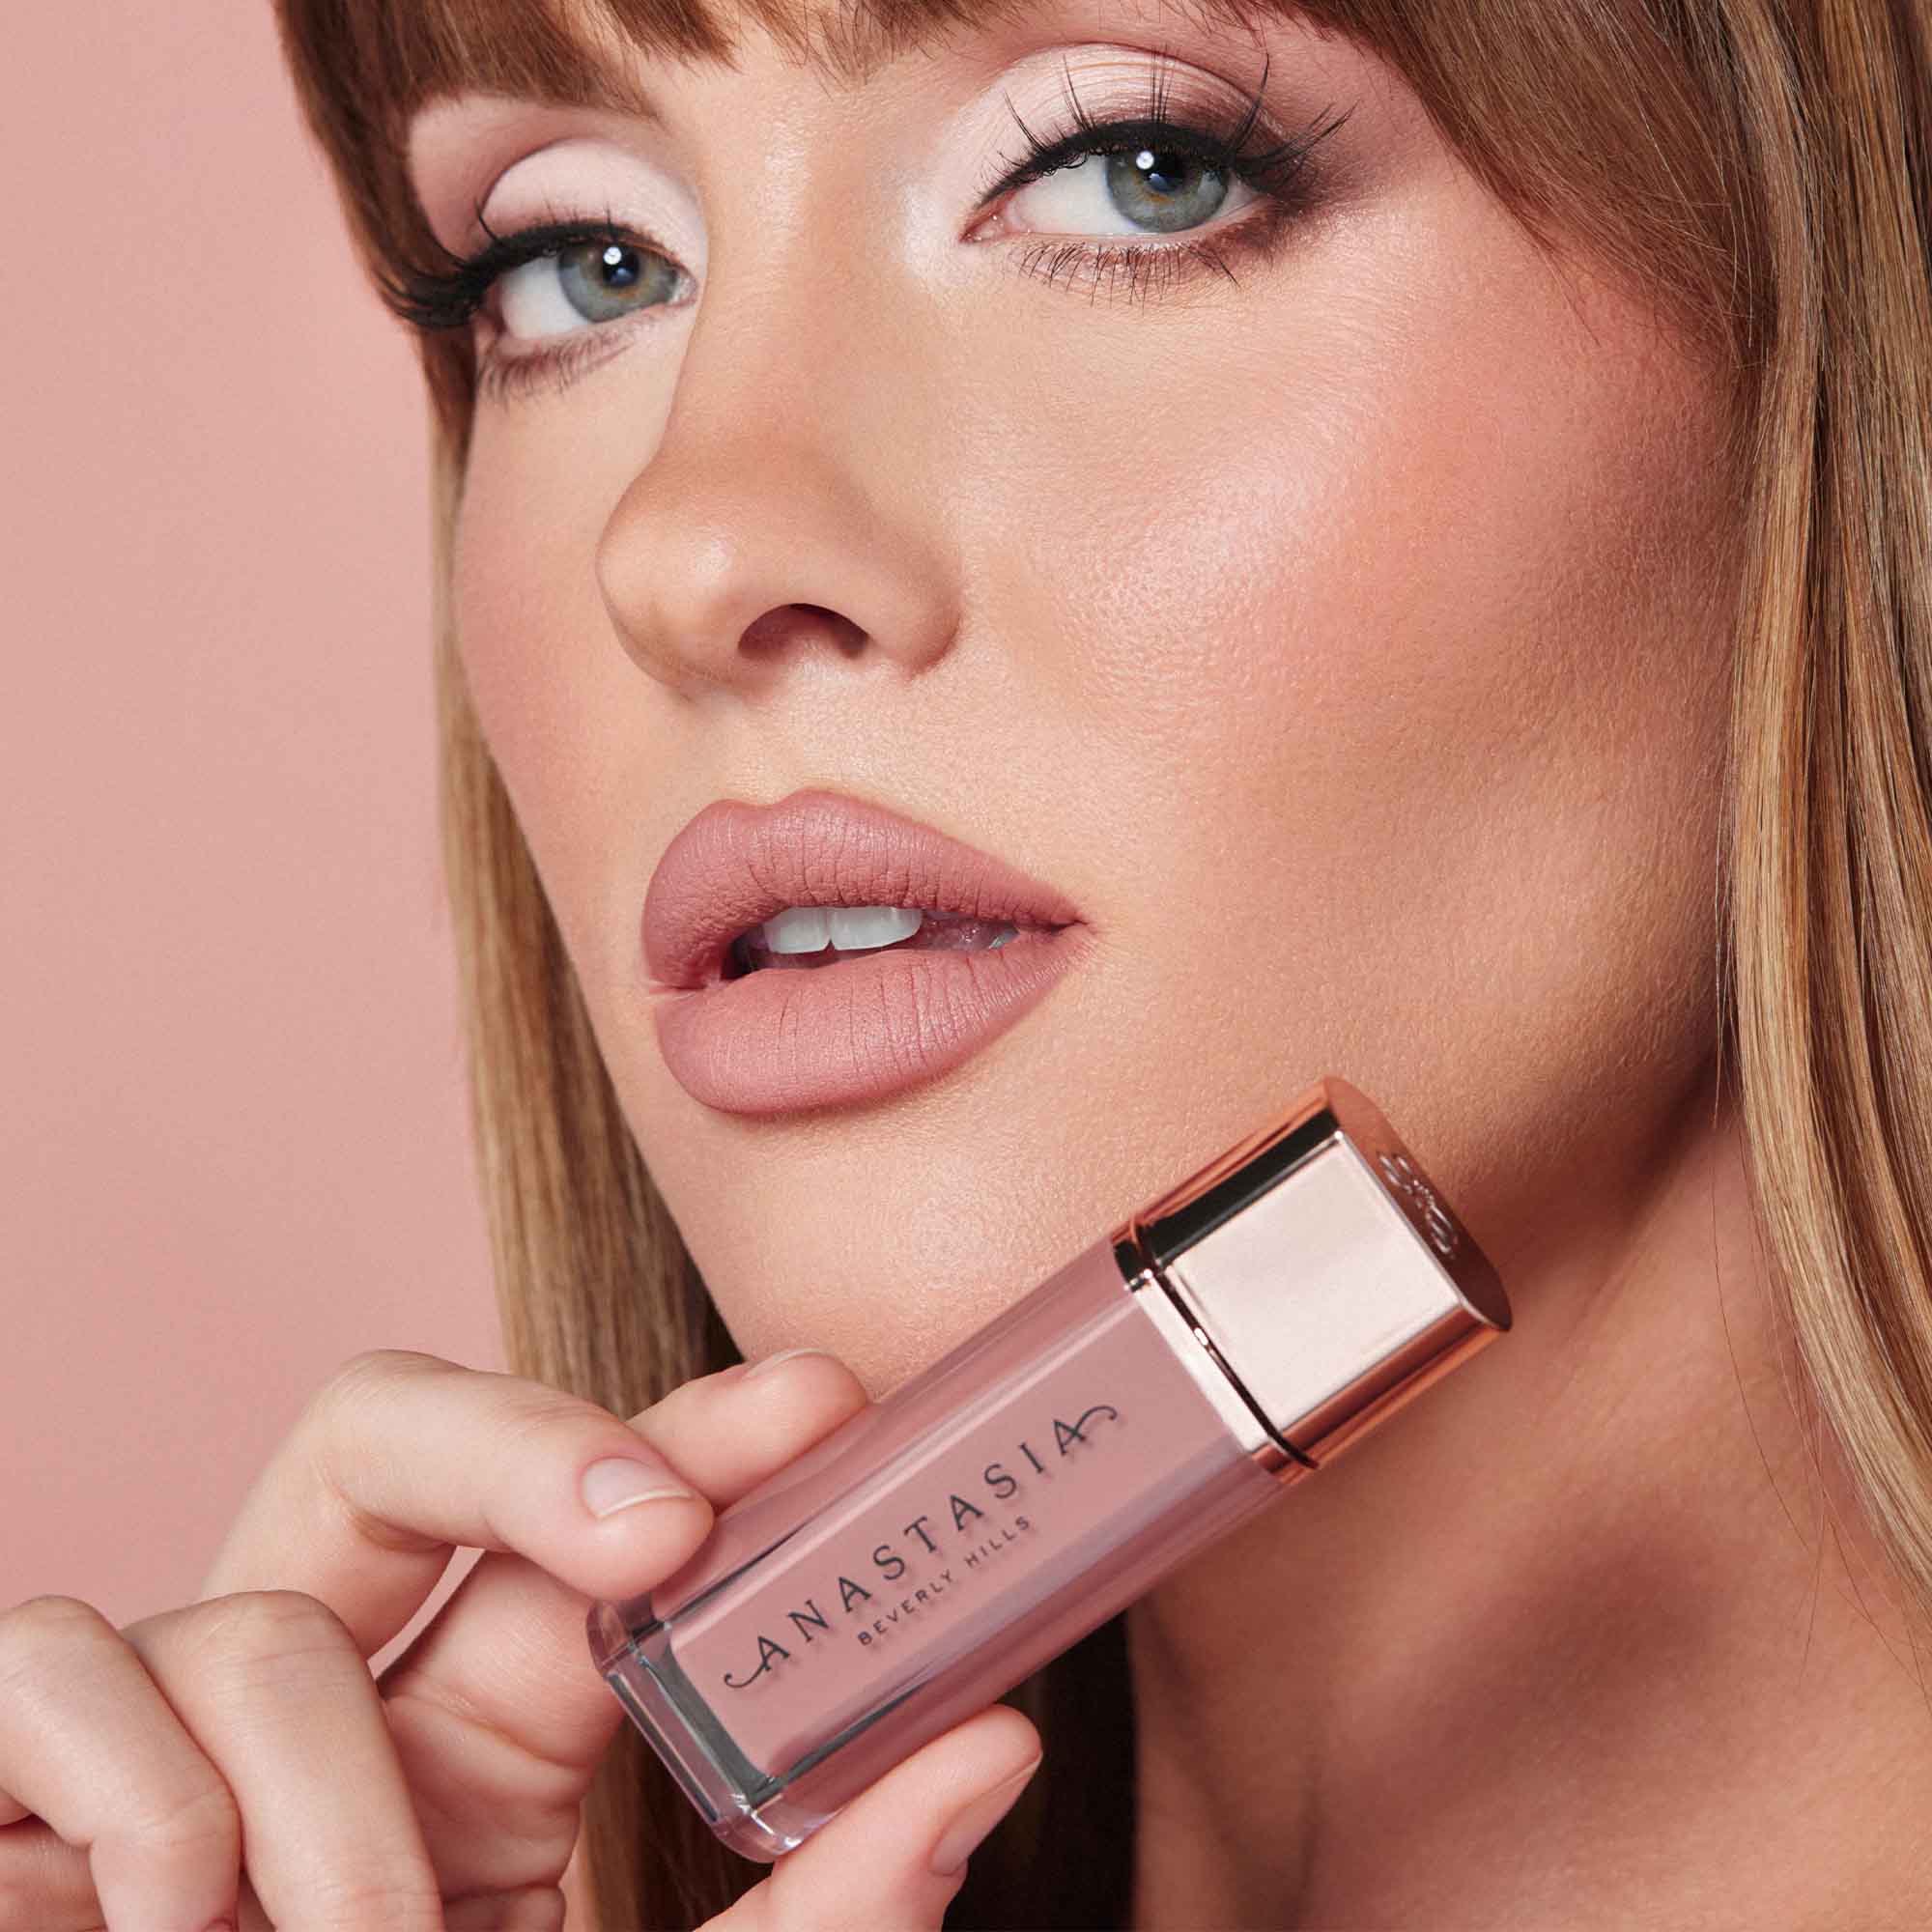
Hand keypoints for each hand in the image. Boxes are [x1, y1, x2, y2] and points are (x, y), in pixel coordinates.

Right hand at [0, 1348, 1041, 1929]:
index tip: (822, 1402)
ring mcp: (175, 1748)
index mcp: (485, 1748)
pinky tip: (177, 1913)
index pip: (582, 1524)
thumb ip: (815, 1917)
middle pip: (392, 1433)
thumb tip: (993, 1750)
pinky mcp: (20, 1790)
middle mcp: (338, 1710)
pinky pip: (51, 1660)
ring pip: (250, 1610)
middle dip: (520, 1444)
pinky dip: (126, 1785)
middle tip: (651, 1534)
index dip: (689, 1435)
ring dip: (329, 1797)